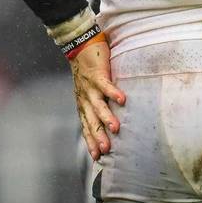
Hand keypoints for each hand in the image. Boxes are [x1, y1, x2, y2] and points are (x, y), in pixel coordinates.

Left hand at [71, 40, 125, 159]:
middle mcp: (85, 98)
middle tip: (106, 150)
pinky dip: (113, 92)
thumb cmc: (87, 69)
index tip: (96, 157)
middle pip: (92, 120)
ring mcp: (90, 87)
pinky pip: (105, 85)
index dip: (90, 141)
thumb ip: (96, 103)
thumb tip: (107, 117)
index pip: (86, 126)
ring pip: (98, 105)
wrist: (79, 46)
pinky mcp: (97, 74)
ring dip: (106, 118)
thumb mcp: (88, 90)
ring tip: (115, 128)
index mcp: (83, 103)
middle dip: (98, 136)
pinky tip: (122, 100)